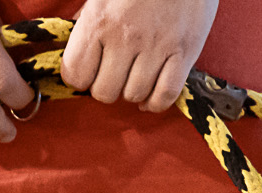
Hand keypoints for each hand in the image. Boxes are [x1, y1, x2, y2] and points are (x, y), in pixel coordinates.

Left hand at [60, 0, 217, 111]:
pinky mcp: (186, 50)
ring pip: (134, 95)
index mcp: (100, 20)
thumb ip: (88, 21)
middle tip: (115, 74)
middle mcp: (126, 37)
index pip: (75, 75)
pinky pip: (166, 94)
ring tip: (135, 78)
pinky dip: (156, 102)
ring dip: (132, 92)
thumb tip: (77, 50)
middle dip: (106, 87)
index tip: (88, 71)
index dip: (80, 78)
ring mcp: (157, 45)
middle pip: (104, 92)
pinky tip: (151, 96)